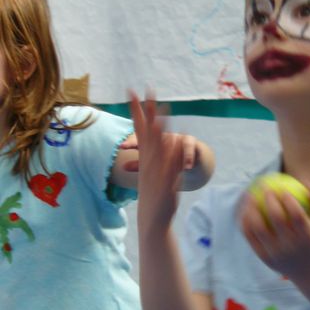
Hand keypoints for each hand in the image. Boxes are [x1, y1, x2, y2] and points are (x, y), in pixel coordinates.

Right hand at [129, 92, 193, 232]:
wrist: (152, 220)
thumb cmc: (154, 194)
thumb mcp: (153, 171)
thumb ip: (157, 154)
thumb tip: (163, 138)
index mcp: (145, 156)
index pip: (139, 128)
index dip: (136, 110)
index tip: (131, 91)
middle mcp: (149, 160)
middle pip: (148, 131)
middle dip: (147, 111)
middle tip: (147, 90)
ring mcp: (158, 170)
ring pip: (159, 145)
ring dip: (159, 129)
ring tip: (161, 110)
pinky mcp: (167, 182)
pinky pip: (171, 164)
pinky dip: (173, 153)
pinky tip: (178, 141)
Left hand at [239, 184, 309, 278]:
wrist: (306, 270)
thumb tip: (305, 181)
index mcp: (306, 237)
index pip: (297, 215)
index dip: (289, 200)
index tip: (282, 188)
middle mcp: (290, 246)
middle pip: (277, 219)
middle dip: (269, 199)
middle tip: (264, 187)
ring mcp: (275, 253)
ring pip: (258, 228)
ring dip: (252, 209)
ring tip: (249, 195)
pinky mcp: (263, 257)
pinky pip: (250, 236)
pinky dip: (246, 221)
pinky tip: (244, 209)